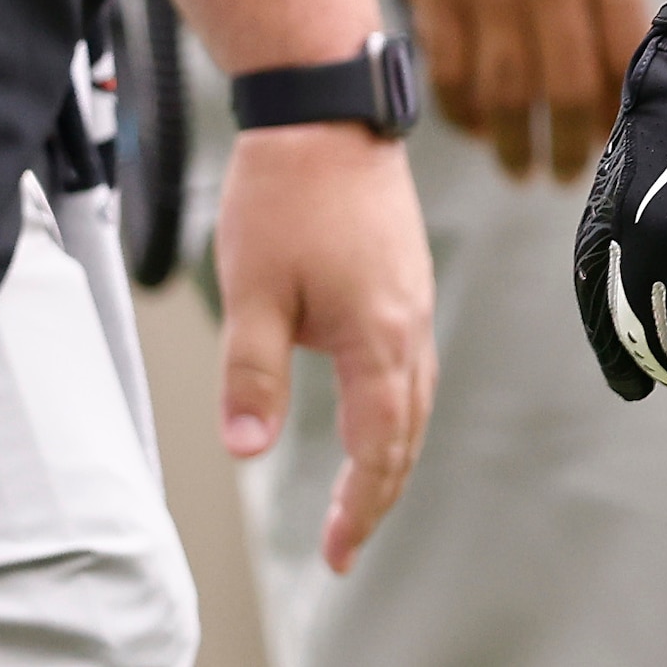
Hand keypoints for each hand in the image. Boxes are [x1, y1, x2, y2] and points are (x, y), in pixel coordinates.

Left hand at [211, 120, 434, 572]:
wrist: (327, 114)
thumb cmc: (288, 196)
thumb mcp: (253, 291)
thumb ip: (253, 374)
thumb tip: (250, 449)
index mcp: (378, 335)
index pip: (379, 444)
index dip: (360, 504)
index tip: (337, 551)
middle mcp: (409, 322)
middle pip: (407, 429)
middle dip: (380, 491)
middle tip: (348, 541)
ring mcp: (413, 297)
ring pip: (416, 395)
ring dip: (392, 450)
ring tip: (364, 491)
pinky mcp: (404, 277)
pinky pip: (412, 361)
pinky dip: (397, 406)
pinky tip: (372, 408)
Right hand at [365, 0, 641, 175]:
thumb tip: (620, 48)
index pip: (622, 51)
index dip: (619, 107)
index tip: (618, 138)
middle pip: (564, 84)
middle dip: (568, 144)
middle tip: (565, 174)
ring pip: (502, 90)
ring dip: (511, 142)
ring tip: (519, 166)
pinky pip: (447, 67)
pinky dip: (461, 108)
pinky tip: (474, 124)